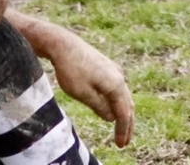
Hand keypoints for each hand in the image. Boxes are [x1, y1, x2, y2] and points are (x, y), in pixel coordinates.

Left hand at [45, 30, 134, 146]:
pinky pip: (116, 88)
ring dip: (123, 112)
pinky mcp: (106, 65)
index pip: (124, 114)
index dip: (123, 131)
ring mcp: (114, 70)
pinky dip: (117, 101)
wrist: (61, 43)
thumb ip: (99, 107)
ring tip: (120, 127)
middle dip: (126, 124)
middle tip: (123, 141)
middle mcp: (120, 76)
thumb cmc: (70, 69)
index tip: (120, 145)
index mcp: (117, 85)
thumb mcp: (83, 94)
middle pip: (128, 106)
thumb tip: (112, 118)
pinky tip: (112, 107)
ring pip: (123, 96)